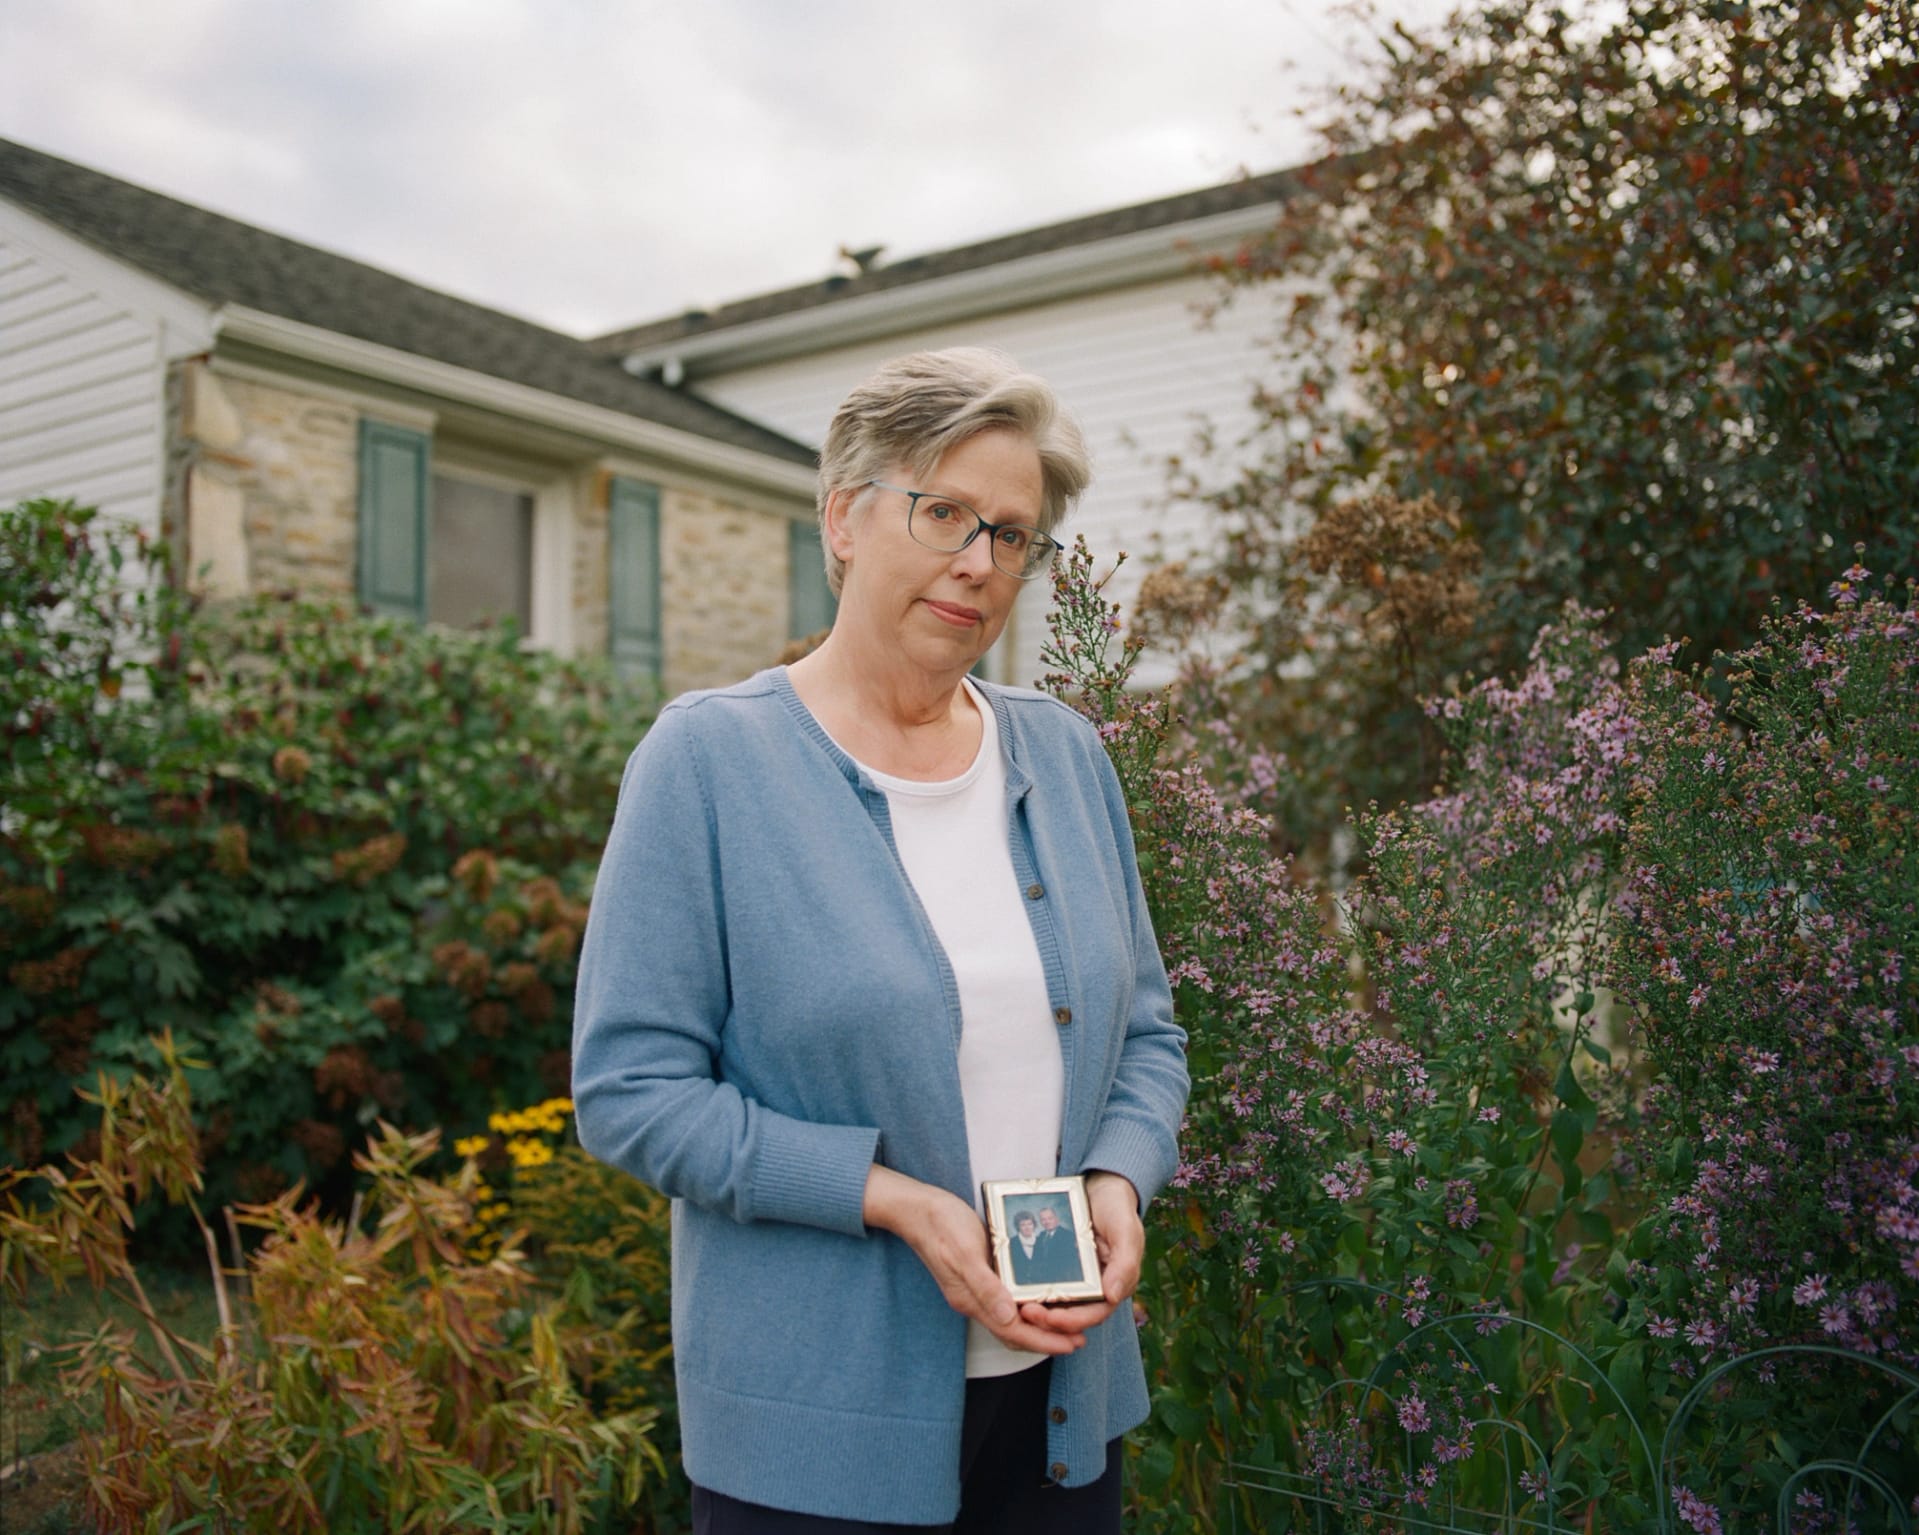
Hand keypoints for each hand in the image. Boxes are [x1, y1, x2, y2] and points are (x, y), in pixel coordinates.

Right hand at [862, 1165, 1083, 1356]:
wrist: (916, 1209)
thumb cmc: (940, 1226)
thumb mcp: (964, 1253)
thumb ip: (986, 1287)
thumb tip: (1009, 1318)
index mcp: (971, 1300)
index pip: (1013, 1333)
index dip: (1044, 1342)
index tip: (1071, 1344)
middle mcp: (974, 1300)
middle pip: (1014, 1332)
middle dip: (1046, 1339)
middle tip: (1077, 1338)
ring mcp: (975, 1289)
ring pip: (1010, 1318)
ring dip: (1037, 1324)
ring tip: (1066, 1321)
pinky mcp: (977, 1275)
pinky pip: (1005, 1299)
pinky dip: (1025, 1304)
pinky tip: (1040, 1295)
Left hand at [1017, 1171, 1143, 1339]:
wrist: (1101, 1187)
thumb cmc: (1117, 1209)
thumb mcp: (1126, 1231)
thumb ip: (1125, 1263)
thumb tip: (1114, 1296)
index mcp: (1113, 1286)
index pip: (1093, 1314)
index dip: (1072, 1321)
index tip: (1051, 1318)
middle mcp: (1093, 1289)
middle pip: (1070, 1315)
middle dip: (1047, 1320)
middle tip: (1026, 1313)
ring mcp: (1074, 1279)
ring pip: (1054, 1304)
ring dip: (1037, 1310)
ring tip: (1016, 1306)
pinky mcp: (1057, 1268)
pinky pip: (1042, 1283)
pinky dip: (1030, 1289)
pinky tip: (1012, 1288)